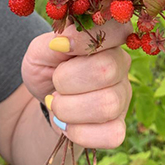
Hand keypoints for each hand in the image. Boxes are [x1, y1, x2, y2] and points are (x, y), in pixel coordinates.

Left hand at [21, 21, 132, 148]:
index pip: (116, 29)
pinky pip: (111, 135)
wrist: (45, 103)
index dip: (85, 39)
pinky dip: (79, 132)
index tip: (60, 47)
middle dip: (67, 81)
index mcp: (106, 39)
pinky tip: (68, 124)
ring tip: (57, 104)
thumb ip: (53, 42)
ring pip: (107, 105)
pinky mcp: (119, 126)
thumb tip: (64, 42)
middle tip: (55, 83)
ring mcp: (123, 97)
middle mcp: (121, 65)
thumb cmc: (47, 69)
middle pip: (106, 70)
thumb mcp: (40, 50)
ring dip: (68, 109)